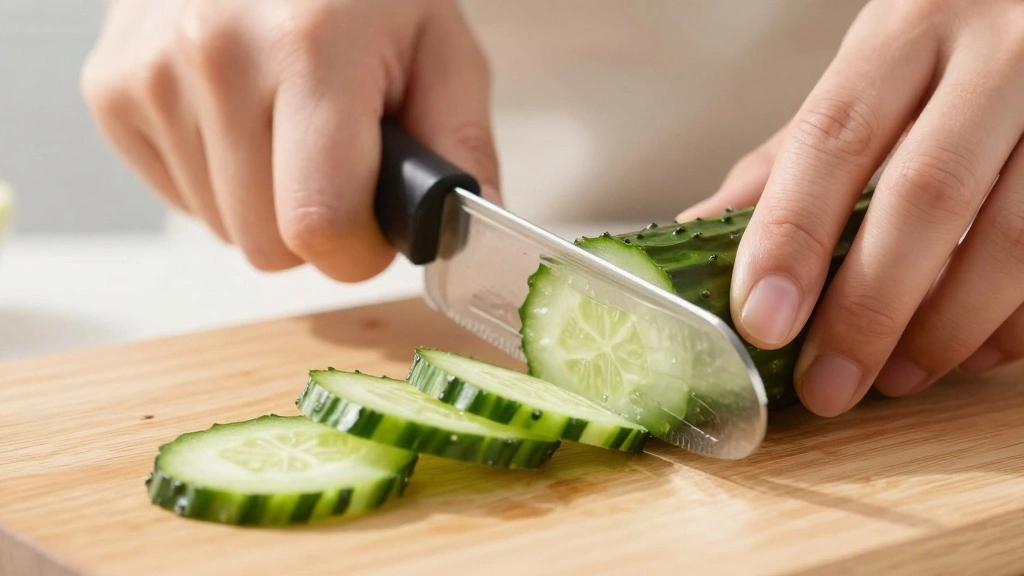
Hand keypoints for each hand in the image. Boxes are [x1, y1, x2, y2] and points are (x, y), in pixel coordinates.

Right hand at [81, 0, 498, 280]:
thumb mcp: (439, 43)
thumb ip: (461, 142)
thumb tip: (468, 228)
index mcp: (311, 48)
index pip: (319, 226)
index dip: (359, 248)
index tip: (374, 220)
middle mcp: (215, 58)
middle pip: (266, 247)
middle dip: (314, 225)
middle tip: (334, 161)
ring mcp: (150, 74)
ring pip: (223, 230)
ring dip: (265, 200)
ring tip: (284, 123)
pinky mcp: (111, 90)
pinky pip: (180, 201)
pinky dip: (219, 180)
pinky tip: (240, 117)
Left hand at [678, 0, 1023, 416]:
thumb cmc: (950, 50)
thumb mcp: (872, 76)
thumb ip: (796, 155)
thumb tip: (697, 228)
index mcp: (908, 30)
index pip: (834, 137)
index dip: (791, 235)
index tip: (762, 320)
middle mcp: (996, 52)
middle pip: (925, 195)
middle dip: (868, 308)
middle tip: (827, 385)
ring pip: (1014, 235)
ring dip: (946, 327)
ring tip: (895, 378)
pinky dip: (1014, 323)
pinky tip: (971, 352)